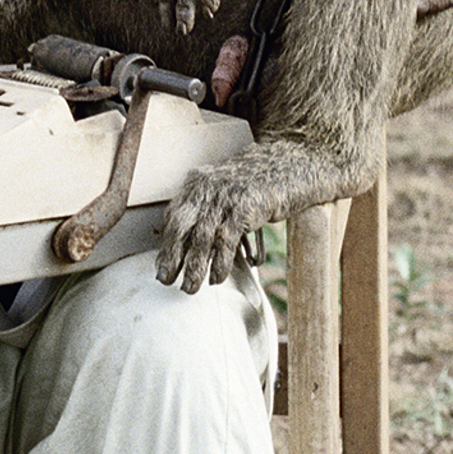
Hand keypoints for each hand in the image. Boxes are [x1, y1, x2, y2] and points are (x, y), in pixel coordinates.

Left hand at [157, 143, 272, 292]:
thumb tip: (188, 248)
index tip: (162, 265)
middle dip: (172, 256)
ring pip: (202, 237)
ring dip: (194, 266)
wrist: (290, 167)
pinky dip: (219, 262)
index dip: (166, 243)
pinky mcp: (245, 206)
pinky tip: (216, 277)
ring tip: (190, 286)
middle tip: (167, 279)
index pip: (174, 216)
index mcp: (198, 182)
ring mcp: (226, 195)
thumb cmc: (257, 186)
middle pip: (182, 226)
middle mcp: (208, 186)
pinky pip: (226, 240)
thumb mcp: (224, 193)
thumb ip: (206, 213)